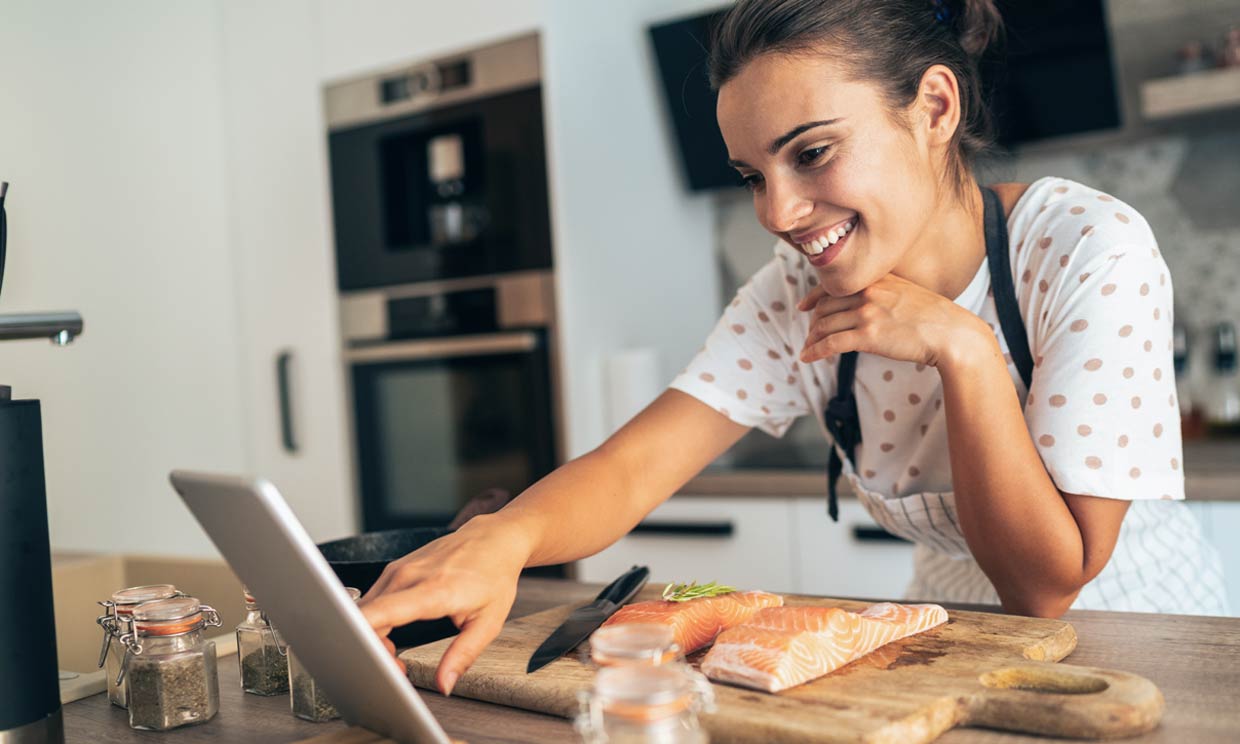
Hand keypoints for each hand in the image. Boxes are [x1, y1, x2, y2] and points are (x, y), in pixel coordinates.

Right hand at [357, 514, 529, 695]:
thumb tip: (444, 684)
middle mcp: (409, 575)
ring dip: (372, 636)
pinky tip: (395, 630)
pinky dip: (376, 620)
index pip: (379, 614)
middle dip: (371, 649)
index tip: (383, 665)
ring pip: (364, 610)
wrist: (494, 539)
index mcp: (433, 590)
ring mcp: (399, 569)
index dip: (367, 643)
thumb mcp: (488, 623)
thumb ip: (462, 655)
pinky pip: (372, 599)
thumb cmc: (494, 577)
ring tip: (398, 650)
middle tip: (398, 666)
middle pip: (364, 618)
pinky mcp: (395, 568)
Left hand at [796, 274, 988, 366]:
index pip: (834, 284)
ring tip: (808, 348)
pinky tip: (807, 358)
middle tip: (810, 334)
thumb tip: (866, 304)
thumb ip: (884, 292)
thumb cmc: (935, 317)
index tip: (804, 306)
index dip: (814, 296)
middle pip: (825, 306)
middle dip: (814, 322)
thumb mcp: (907, 292)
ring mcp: (867, 313)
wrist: (952, 333)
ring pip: (824, 324)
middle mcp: (868, 292)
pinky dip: (815, 351)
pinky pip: (830, 343)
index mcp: (877, 279)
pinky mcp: (868, 336)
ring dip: (812, 338)